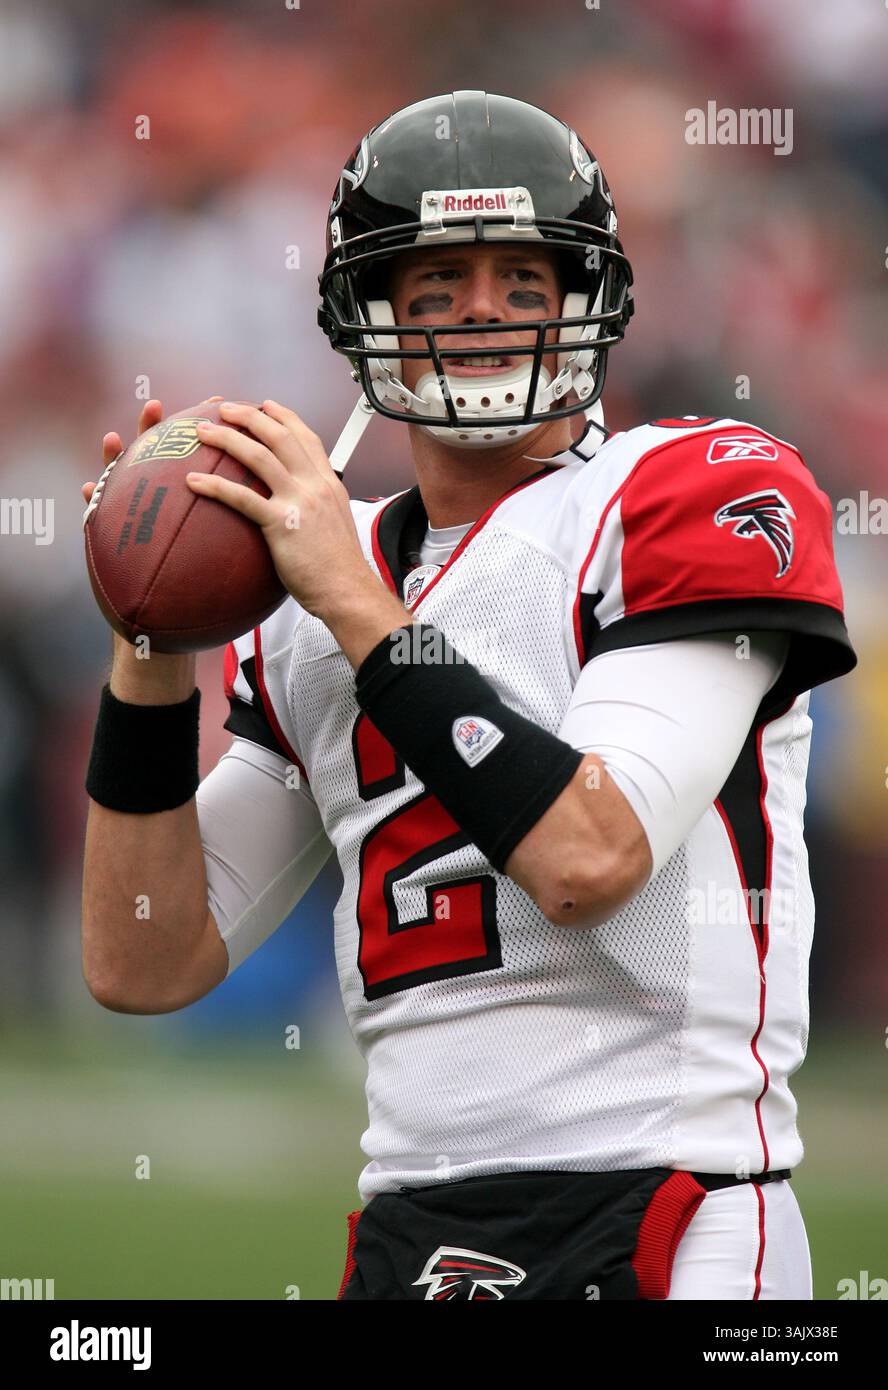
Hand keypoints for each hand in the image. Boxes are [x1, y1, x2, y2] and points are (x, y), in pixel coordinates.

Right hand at [83, 397, 222, 696]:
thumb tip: (284, 517)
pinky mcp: (113, 542)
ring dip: (118, 458)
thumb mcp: (231, 562)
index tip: (226, 408)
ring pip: (124, 484)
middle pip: (160, 463)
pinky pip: (100, 521)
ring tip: (115, 438)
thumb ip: (245, 532)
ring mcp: (136, 522)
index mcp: (196, 504)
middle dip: (158, 433)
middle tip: (161, 409)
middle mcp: (162, 506)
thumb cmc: (199, 597)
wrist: (172, 634)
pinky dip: (93, 503)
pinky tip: (87, 489)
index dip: (214, 435)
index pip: (205, 463)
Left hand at [184, 399, 372, 619]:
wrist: (347, 590)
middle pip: (281, 436)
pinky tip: (193, 482)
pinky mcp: (281, 524)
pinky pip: (243, 498)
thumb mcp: (335, 526)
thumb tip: (299, 512)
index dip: (284, 417)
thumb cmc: (339, 568)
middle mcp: (315, 485)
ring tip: (203, 432)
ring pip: (260, 457)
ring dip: (228, 439)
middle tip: (225, 409)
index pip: (307, 438)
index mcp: (328, 484)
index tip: (266, 405)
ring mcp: (299, 502)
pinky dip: (215, 487)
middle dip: (250, 416)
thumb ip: (317, 509)